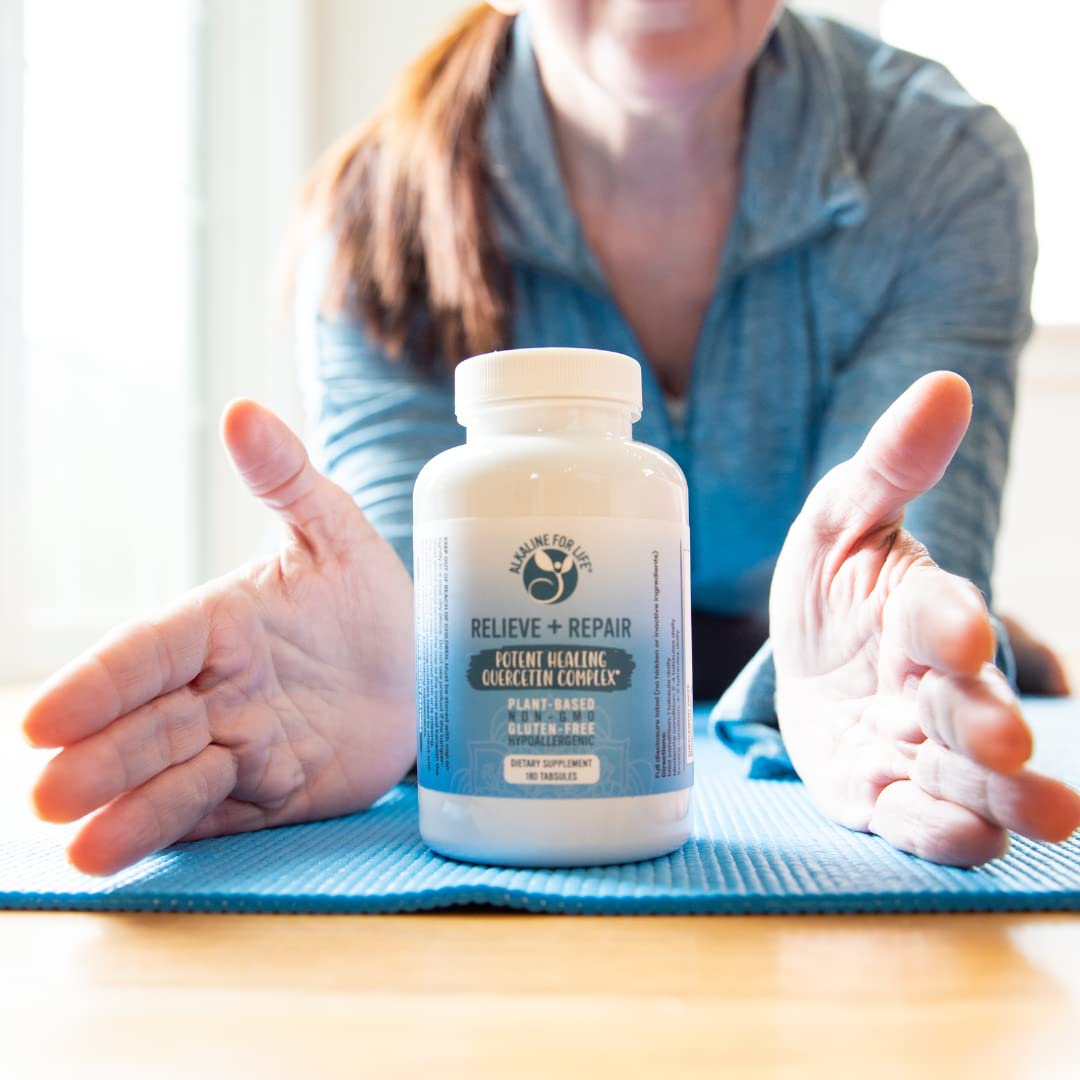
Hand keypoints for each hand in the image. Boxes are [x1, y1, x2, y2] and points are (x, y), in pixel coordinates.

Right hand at [22, 402, 415, 874]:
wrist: (430, 668)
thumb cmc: (374, 596)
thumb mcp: (335, 532)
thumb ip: (286, 479)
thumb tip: (242, 410)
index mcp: (219, 624)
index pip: (148, 652)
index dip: (100, 684)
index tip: (46, 717)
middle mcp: (216, 689)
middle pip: (146, 724)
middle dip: (99, 758)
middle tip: (45, 793)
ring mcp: (239, 743)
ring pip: (171, 775)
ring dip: (125, 807)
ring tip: (77, 845)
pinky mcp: (269, 792)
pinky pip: (215, 811)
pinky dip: (170, 828)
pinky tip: (117, 851)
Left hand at [771, 372, 1079, 865]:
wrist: (804, 658)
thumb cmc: (832, 585)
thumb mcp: (839, 519)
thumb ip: (888, 465)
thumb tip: (944, 386)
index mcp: (920, 611)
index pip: (941, 614)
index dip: (953, 620)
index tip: (963, 629)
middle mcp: (932, 684)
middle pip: (966, 705)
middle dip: (987, 721)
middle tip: (1004, 739)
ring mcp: (912, 745)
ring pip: (965, 775)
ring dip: (999, 793)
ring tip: (1042, 810)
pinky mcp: (881, 796)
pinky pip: (916, 821)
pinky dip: (940, 831)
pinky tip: (966, 840)